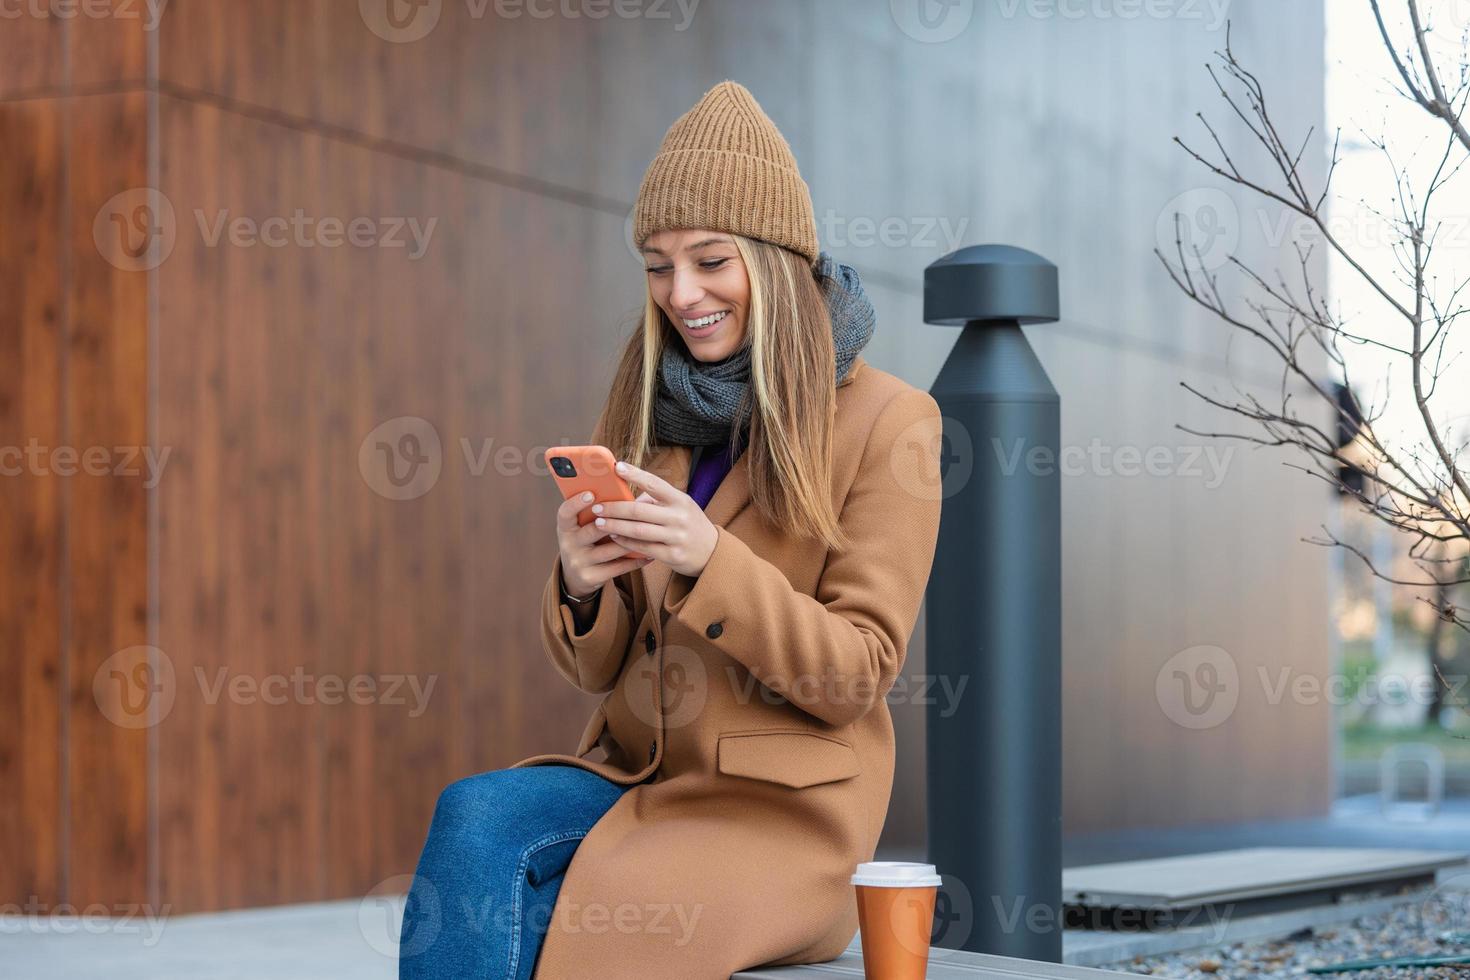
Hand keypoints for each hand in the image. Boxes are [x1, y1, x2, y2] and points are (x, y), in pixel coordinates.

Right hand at [557, 490, 651, 597]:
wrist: (575, 576)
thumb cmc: (585, 543)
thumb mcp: (581, 528)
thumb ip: (596, 515)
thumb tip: (624, 497)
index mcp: (565, 528)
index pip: (565, 513)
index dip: (576, 503)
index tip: (591, 493)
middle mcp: (569, 545)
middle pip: (592, 530)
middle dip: (613, 522)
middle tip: (634, 512)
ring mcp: (579, 562)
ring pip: (610, 550)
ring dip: (631, 541)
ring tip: (649, 532)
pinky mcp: (591, 577)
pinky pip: (618, 567)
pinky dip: (635, 560)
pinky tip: (649, 554)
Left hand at [589, 460, 718, 577]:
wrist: (712, 552)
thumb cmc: (688, 523)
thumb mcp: (680, 506)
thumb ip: (655, 500)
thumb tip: (623, 495)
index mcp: (680, 499)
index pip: (655, 483)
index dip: (635, 474)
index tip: (617, 467)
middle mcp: (679, 517)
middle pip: (639, 510)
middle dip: (614, 508)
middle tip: (596, 507)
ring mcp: (677, 537)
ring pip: (638, 531)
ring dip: (615, 526)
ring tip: (599, 523)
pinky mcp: (673, 555)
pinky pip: (643, 548)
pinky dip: (626, 543)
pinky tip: (614, 538)